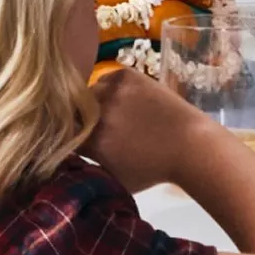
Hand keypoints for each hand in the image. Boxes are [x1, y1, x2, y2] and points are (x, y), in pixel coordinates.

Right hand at [82, 66, 221, 191]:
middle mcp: (98, 114)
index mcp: (93, 142)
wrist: (189, 144)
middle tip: (96, 124)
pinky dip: (109, 88)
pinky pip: (105, 79)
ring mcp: (111, 92)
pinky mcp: (125, 76)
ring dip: (94, 101)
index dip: (70, 135)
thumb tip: (73, 157)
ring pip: (88, 92)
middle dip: (80, 118)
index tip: (77, 138)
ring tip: (112, 110)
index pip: (65, 134)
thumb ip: (92, 167)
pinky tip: (123, 98)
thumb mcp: (116, 178)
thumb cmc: (155, 169)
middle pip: (73, 111)